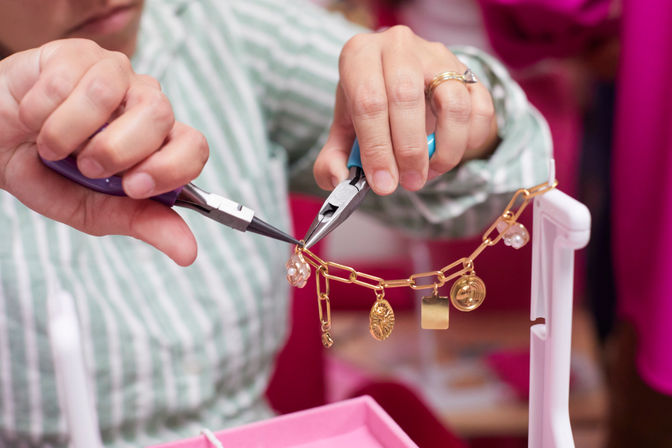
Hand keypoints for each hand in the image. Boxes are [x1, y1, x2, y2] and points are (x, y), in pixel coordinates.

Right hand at [0, 39, 207, 265]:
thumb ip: (141, 223)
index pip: (194, 146)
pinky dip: (41, 110)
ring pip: (111, 92)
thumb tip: (188, 252)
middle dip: (117, 150)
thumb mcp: (93, 211)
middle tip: (85, 166)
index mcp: (158, 144)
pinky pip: (68, 78)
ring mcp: (114, 74)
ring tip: (52, 146)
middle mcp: (144, 104)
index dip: (171, 167)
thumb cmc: (48, 175)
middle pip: (160, 114)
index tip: (133, 187)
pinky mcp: (78, 53)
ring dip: (71, 131)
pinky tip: (34, 117)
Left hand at [313, 26, 496, 194]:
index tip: (383, 183)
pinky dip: (469, 142)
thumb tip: (338, 178)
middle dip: (409, 150)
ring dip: (445, 149)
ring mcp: (438, 56)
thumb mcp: (344, 131)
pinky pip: (480, 110)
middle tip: (409, 182)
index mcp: (360, 55)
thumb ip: (333, 159)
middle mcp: (398, 45)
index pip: (368, 101)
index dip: (376, 148)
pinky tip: (449, 157)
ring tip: (429, 173)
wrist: (402, 84)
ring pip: (453, 103)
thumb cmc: (370, 109)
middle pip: (406, 97)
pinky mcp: (468, 72)